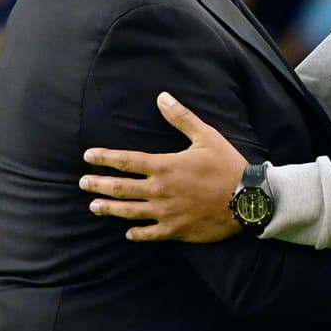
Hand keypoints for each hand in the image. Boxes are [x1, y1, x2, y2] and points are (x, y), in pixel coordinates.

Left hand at [80, 93, 247, 242]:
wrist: (248, 200)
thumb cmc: (227, 165)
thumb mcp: (206, 136)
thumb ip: (181, 118)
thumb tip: (161, 97)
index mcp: (165, 166)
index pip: (126, 161)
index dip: (104, 158)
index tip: (87, 157)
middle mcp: (160, 190)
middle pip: (121, 188)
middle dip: (99, 185)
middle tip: (82, 183)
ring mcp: (166, 212)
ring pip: (129, 212)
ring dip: (109, 209)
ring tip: (94, 207)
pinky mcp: (176, 230)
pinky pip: (150, 234)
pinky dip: (137, 234)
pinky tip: (128, 233)